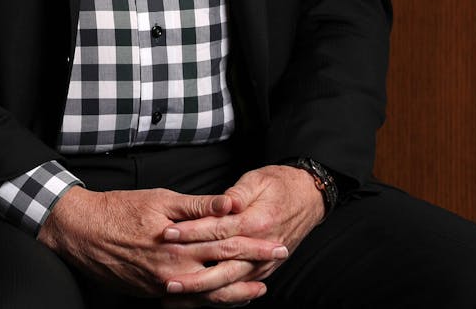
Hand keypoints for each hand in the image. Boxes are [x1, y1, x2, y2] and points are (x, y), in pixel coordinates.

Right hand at [37, 185, 288, 304]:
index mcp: (180, 243)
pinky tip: (223, 298)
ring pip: (209, 295)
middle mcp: (175, 269)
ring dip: (237, 291)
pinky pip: (188, 303)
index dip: (255, 243)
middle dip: (254, 265)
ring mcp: (163, 286)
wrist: (81, 232)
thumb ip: (199, 206)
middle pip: (224, 271)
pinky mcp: (152, 294)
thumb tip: (233, 203)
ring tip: (260, 288)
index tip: (278, 241)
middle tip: (280, 258)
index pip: (227, 244)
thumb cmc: (120, 209)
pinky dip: (210, 302)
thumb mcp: (161, 199)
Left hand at [160, 164, 325, 303]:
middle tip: (166, 279)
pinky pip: (239, 288)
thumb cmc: (280, 185)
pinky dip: (219, 297)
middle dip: (193, 275)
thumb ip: (239, 193)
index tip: (168, 234)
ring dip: (202, 293)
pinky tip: (198, 302)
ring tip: (175, 296)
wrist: (309, 198)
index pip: (219, 230)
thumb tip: (224, 202)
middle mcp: (261, 247)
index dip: (192, 233)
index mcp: (257, 222)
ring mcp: (263, 263)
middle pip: (222, 265)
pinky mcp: (263, 270)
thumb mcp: (258, 180)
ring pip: (229, 283)